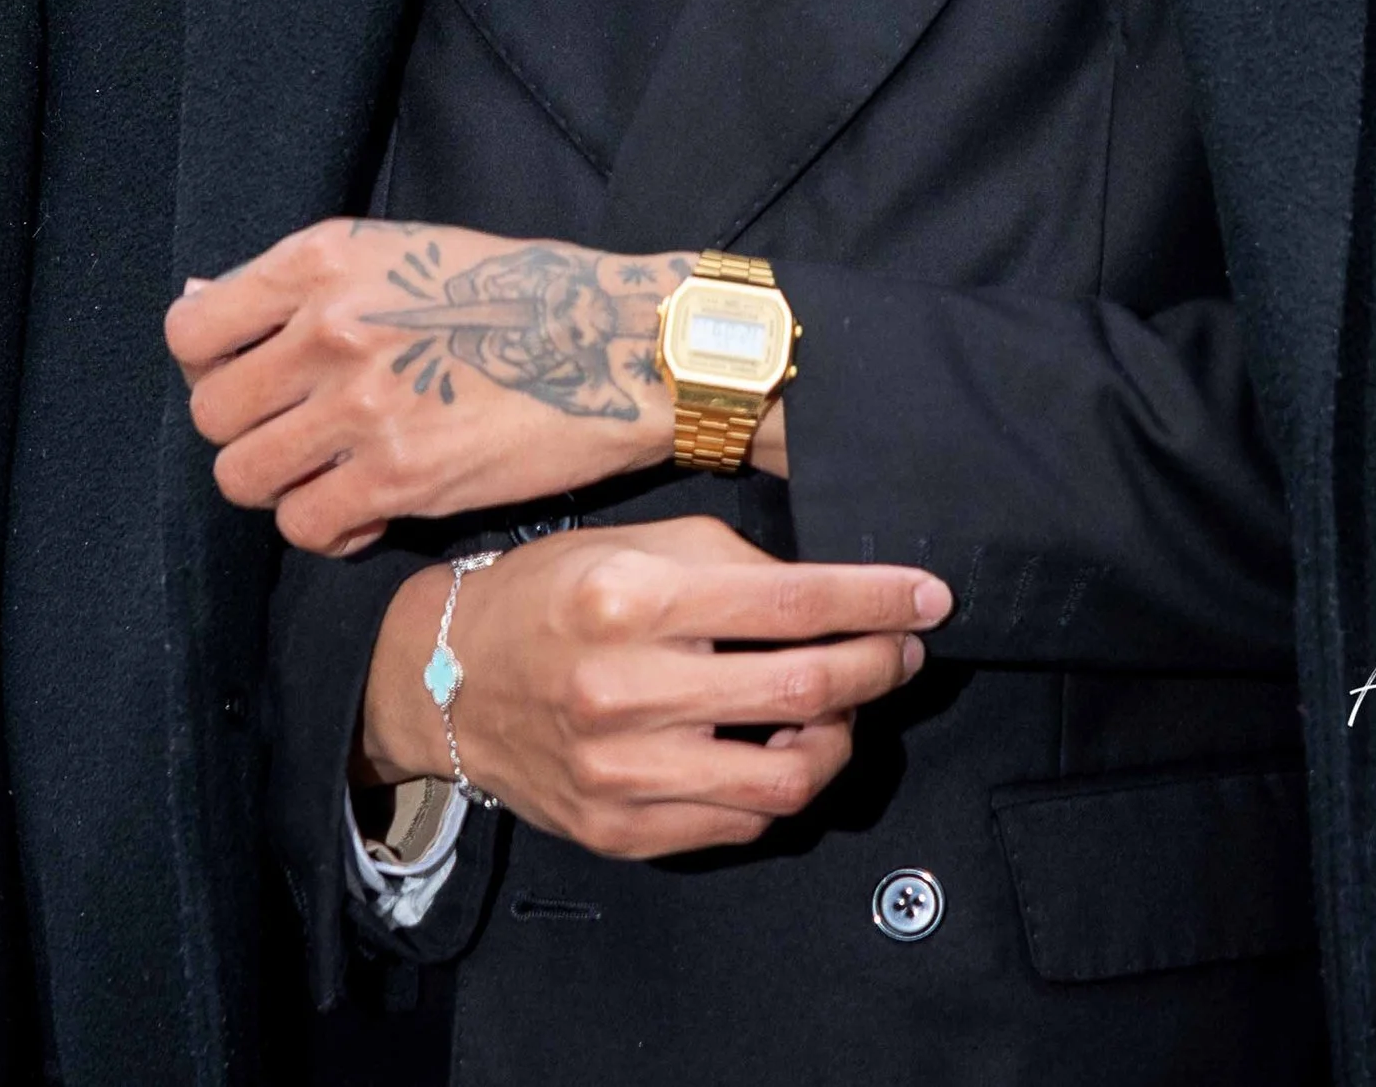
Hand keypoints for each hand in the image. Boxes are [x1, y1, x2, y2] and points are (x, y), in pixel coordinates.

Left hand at [166, 220, 709, 551]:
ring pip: (244, 477)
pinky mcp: (398, 477)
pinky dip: (328, 525)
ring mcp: (362, 406)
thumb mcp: (398, 252)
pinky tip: (367, 505)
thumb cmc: (514, 290)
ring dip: (280, 483)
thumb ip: (297, 285)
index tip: (251, 376)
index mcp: (325, 260)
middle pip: (211, 414)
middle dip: (248, 431)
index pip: (191, 330)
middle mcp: (331, 327)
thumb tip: (199, 300)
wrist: (614, 342)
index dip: (211, 365)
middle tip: (298, 432)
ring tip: (328, 470)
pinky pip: (306, 526)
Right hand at [362, 516, 951, 859]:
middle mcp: (628, 690)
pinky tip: (785, 749)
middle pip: (804, 689)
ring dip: (842, 738)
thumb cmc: (550, 596)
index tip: (928, 597)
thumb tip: (825, 594)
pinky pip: (743, 823)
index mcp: (634, 601)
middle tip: (903, 650)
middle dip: (878, 666)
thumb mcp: (633, 545)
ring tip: (845, 706)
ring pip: (788, 778)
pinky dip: (784, 786)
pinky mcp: (624, 832)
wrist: (447, 682)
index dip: (877, 600)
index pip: (792, 604)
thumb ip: (730, 563)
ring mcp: (625, 773)